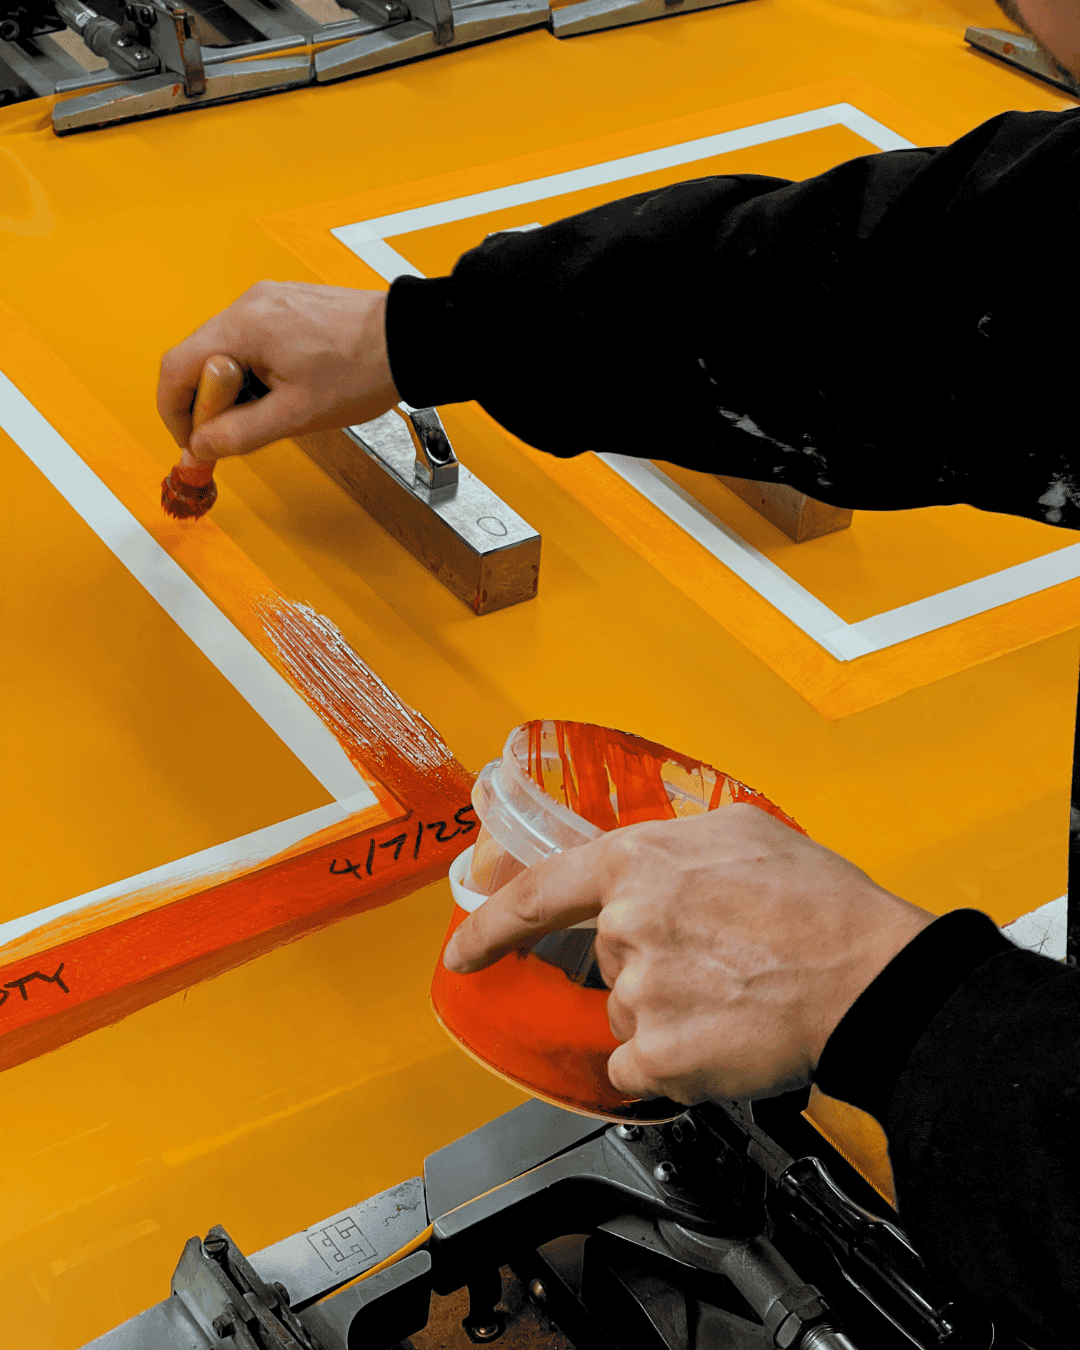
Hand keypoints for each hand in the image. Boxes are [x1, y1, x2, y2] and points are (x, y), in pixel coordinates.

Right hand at [157, 282, 397, 461]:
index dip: (174, 412)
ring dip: (232, 388)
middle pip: (197, 357)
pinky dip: (252, 370)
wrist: (410, 340)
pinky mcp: (286, 304)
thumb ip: (239, 434)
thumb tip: (200, 448)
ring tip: (271, 410)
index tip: (192, 440)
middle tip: (232, 434)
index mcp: (244, 326)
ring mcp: (268, 299)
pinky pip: (250, 339)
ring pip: (224, 350)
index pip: (175, 367)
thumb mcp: (295, 416)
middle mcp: (249, 303)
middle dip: (208, 403)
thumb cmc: (364, 371)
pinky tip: (283, 390)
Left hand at [443, 804, 933, 1102]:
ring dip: (668, 1014)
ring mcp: (640, 992)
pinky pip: (639, 1066)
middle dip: (649, 965)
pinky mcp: (659, 1054)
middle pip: (606, 961)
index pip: (537, 893)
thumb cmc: (822, 905)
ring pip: (627, 1014)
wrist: (872, 976)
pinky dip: (673, 1061)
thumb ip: (672, 849)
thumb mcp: (741, 834)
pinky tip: (722, 1038)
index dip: (492, 924)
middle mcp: (629, 923)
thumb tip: (646, 868)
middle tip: (718, 962)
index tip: (464, 950)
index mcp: (639, 863)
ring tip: (734, 996)